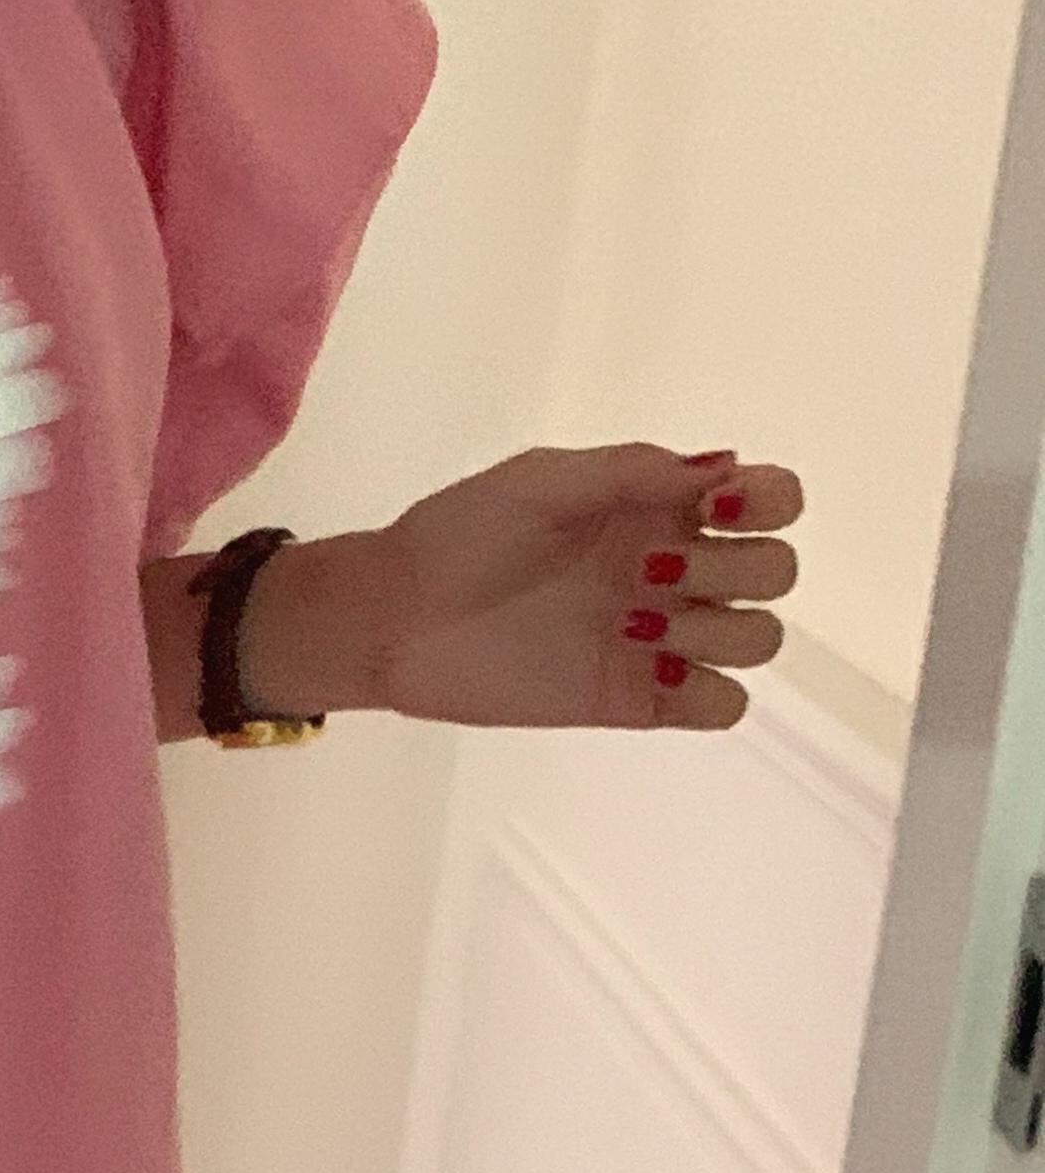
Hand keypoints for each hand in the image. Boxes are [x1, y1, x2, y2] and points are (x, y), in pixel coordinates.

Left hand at [361, 445, 804, 730]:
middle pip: (776, 572)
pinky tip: (645, 670)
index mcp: (663, 508)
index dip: (769, 501)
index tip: (712, 506)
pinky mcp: (638, 701)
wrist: (396, 617)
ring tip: (629, 625)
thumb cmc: (460, 536)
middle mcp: (676, 570)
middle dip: (735, 569)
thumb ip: (633, 471)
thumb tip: (726, 465)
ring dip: (718, 629)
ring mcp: (660, 639)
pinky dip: (707, 692)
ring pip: (759, 639)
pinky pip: (722, 707)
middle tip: (648, 573)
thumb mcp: (544, 481)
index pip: (772, 498)